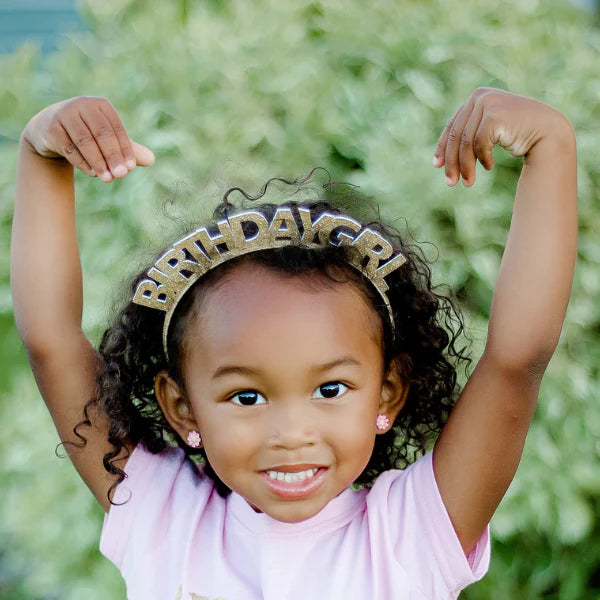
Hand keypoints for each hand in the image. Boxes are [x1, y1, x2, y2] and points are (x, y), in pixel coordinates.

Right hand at [22, 97, 154, 182]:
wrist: (49, 131)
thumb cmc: (87, 134)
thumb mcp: (108, 140)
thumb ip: (129, 149)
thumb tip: (152, 160)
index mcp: (101, 105)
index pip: (116, 129)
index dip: (125, 149)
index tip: (131, 168)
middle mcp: (82, 105)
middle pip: (102, 134)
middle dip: (113, 156)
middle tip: (121, 175)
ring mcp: (64, 115)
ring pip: (85, 141)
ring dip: (98, 162)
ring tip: (108, 179)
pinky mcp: (51, 129)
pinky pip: (69, 148)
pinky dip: (83, 162)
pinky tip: (93, 173)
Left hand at [433, 87, 566, 186]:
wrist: (549, 131)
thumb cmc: (519, 133)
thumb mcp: (491, 130)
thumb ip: (472, 133)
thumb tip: (444, 157)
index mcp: (476, 96)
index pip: (453, 126)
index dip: (443, 147)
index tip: (437, 165)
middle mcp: (480, 97)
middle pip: (457, 136)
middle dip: (452, 162)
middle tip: (450, 183)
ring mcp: (487, 104)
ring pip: (466, 143)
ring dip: (466, 167)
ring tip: (468, 183)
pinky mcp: (494, 116)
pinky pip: (479, 144)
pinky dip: (483, 159)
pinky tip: (489, 167)